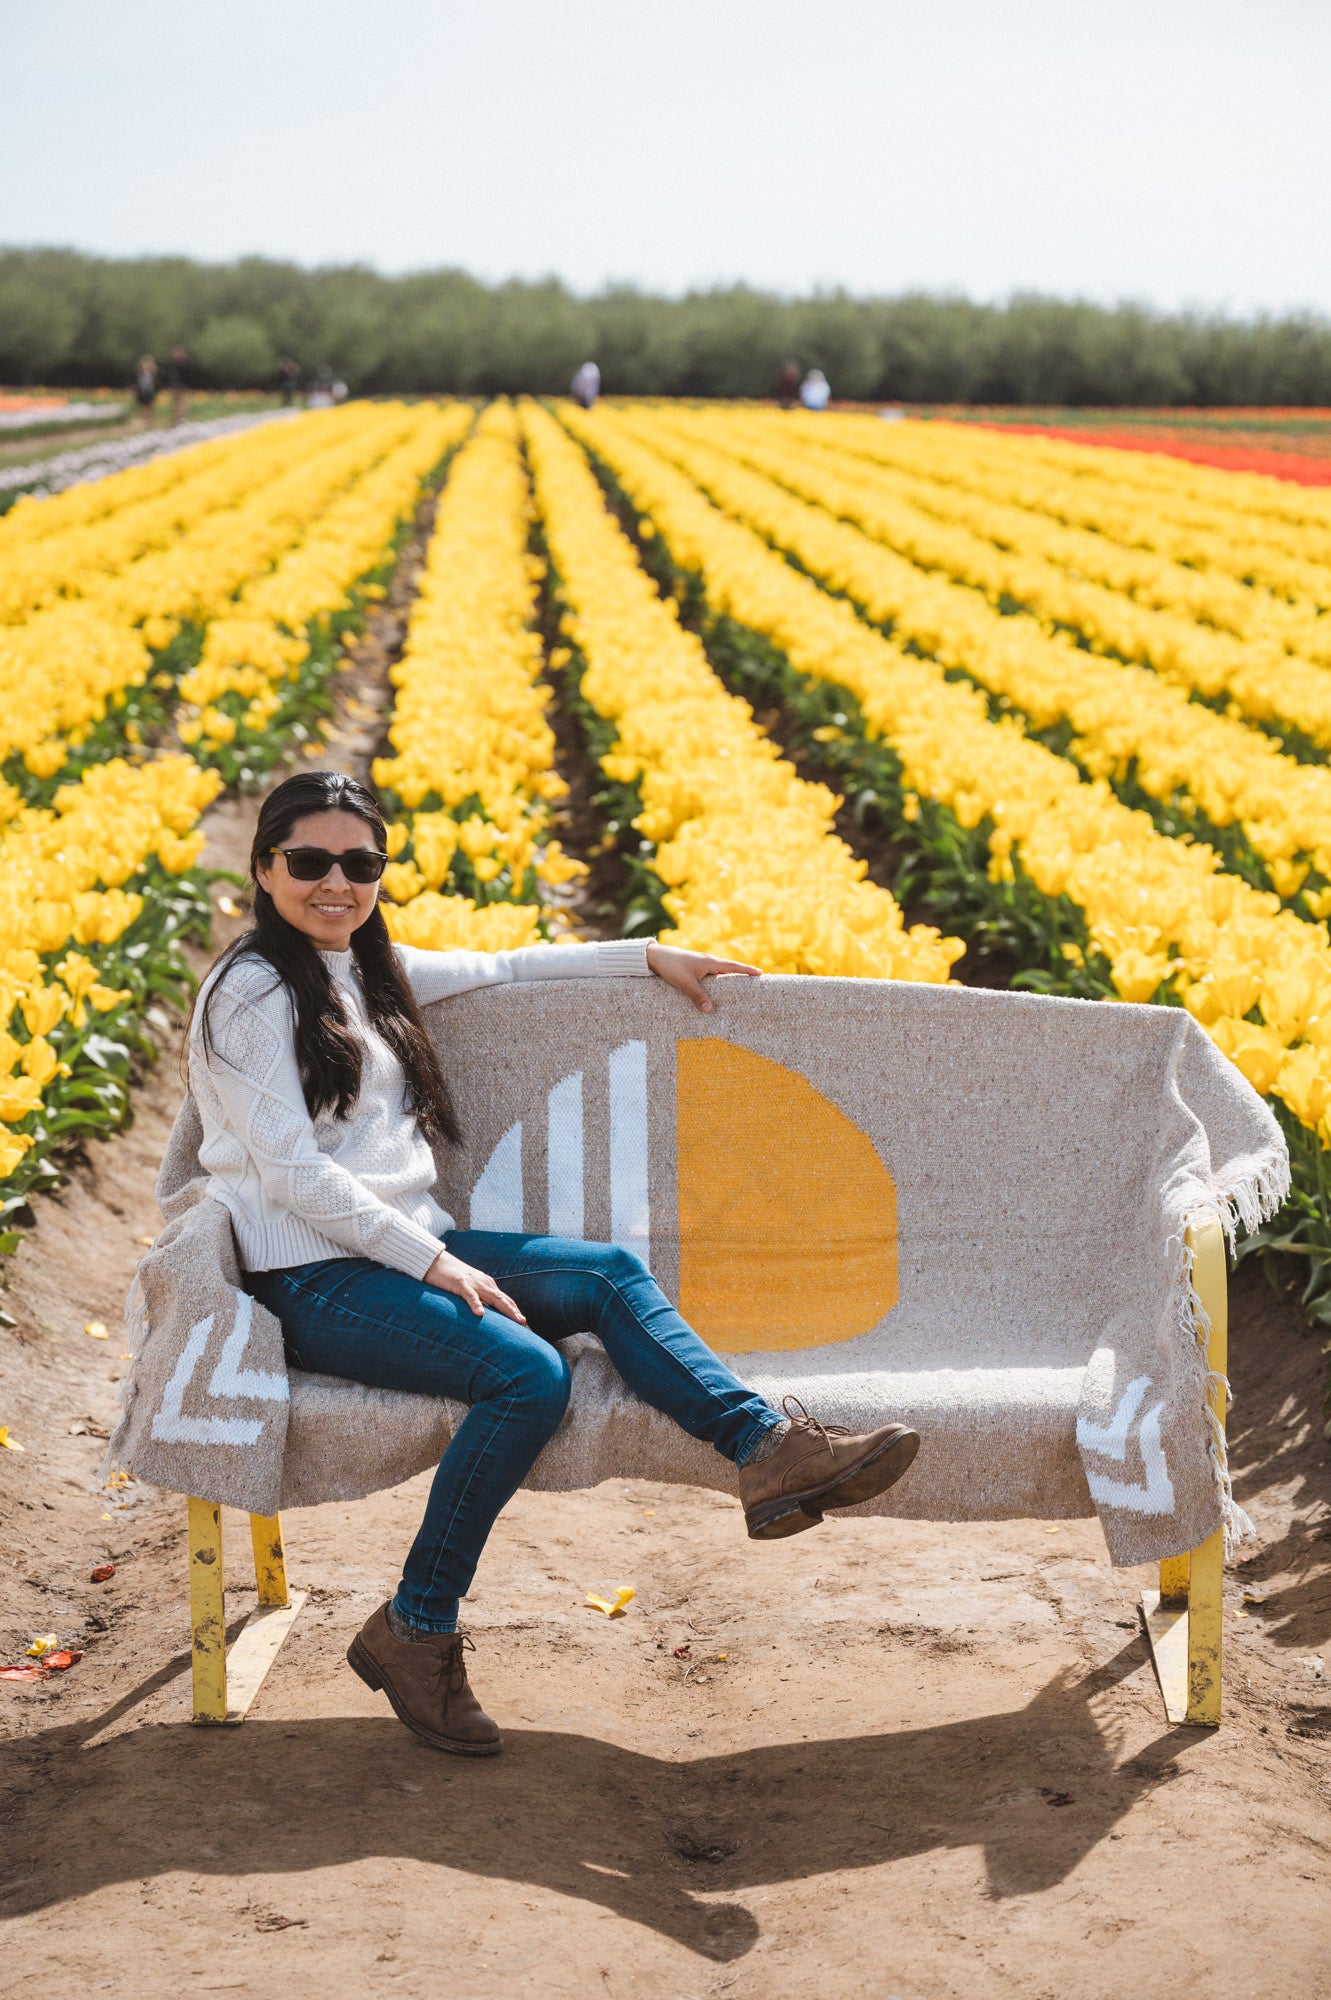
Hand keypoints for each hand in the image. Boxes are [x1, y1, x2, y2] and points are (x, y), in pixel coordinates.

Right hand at [424, 1249, 527, 1323]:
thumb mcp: (469, 1289)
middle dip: (517, 1314)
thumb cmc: (452, 1278)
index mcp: (488, 1286)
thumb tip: (486, 1318)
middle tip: (528, 1328)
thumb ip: (479, 1300)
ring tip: (518, 1321)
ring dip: (508, 1310)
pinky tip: (480, 1314)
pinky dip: (476, 1304)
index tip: (527, 1328)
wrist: (436, 1261)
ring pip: (494, 1298)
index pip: (507, 1301)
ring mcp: (474, 1283)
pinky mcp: (460, 1283)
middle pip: (505, 1301)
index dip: (517, 1313)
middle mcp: (485, 1284)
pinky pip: (470, 1295)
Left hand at [645, 941, 760, 1013]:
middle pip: (729, 969)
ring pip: (719, 973)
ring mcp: (701, 965)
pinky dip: (717, 982)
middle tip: (755, 982)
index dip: (747, 970)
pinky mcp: (693, 969)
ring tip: (740, 989)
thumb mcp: (685, 983)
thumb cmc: (670, 967)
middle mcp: (708, 962)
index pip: (733, 966)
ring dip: (729, 980)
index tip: (760, 973)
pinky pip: (710, 976)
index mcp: (709, 962)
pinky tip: (717, 991)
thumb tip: (710, 1010)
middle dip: (742, 975)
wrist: (654, 957)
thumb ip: (697, 996)